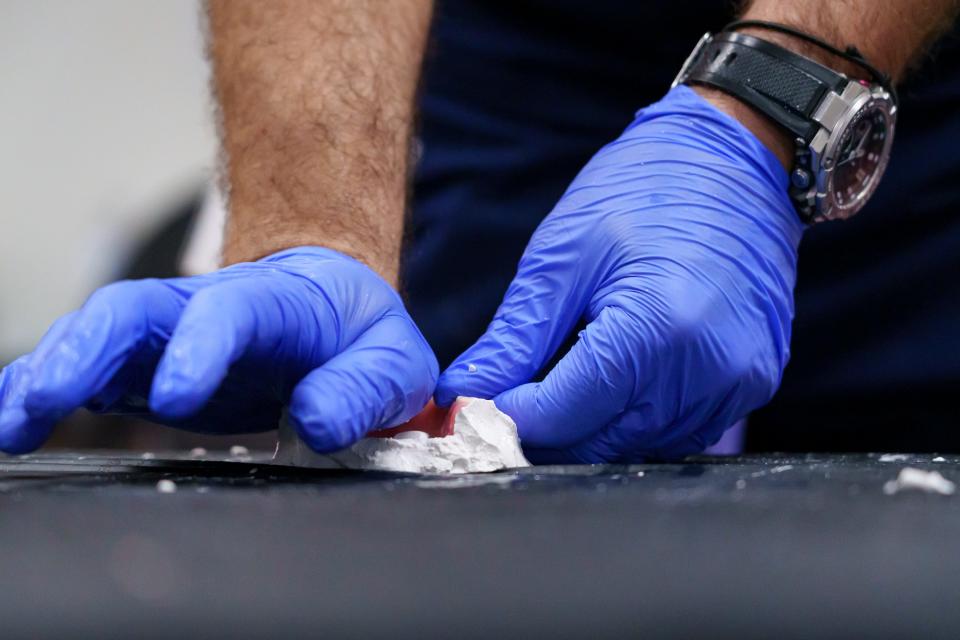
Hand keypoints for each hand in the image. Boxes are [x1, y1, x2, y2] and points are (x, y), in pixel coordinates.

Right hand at [0, 247, 436, 453]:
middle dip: (88, 351)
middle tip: (48, 401)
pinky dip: (49, 388)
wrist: (330, 304)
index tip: (177, 398)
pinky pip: (93, 368)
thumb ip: (362, 390)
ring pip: (100, 333)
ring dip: (51, 372)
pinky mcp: (151, 366)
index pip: (229, 310)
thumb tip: (314, 422)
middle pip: (136, 310)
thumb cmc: (358, 333)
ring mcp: (172, 334)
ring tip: (13, 422)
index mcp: (277, 301)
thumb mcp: (392, 362)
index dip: (199, 347)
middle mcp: (209, 307)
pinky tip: (14, 421)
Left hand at [435, 86, 803, 462]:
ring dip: (591, 427)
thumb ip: (514, 340)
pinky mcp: (754, 382)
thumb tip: (464, 393)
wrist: (733, 160)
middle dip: (546, 428)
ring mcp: (738, 382)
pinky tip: (617, 378)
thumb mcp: (562, 257)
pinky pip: (679, 430)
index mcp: (656, 329)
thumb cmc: (644, 190)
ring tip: (566, 376)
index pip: (565, 415)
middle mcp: (706, 369)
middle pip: (600, 442)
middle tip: (512, 396)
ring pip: (638, 444)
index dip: (512, 416)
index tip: (479, 402)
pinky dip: (636, 418)